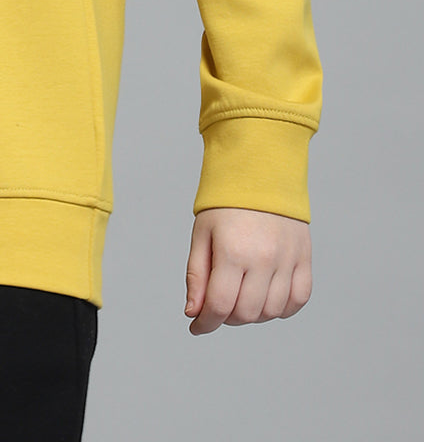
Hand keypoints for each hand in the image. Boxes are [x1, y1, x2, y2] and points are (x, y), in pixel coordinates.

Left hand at [184, 207, 310, 334]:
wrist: (260, 172)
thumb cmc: (226, 203)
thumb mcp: (202, 234)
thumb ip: (197, 275)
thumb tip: (194, 313)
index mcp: (232, 252)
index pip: (220, 306)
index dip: (206, 323)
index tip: (197, 327)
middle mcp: (263, 259)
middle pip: (246, 313)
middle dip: (227, 317)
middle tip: (219, 304)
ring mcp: (287, 260)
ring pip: (272, 312)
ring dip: (253, 314)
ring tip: (241, 297)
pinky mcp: (304, 258)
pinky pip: (298, 300)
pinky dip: (282, 308)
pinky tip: (266, 297)